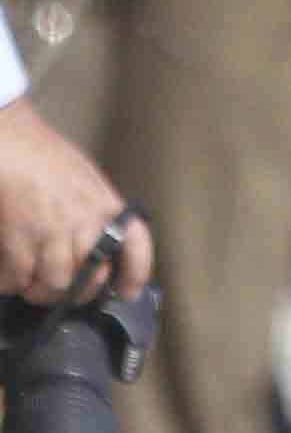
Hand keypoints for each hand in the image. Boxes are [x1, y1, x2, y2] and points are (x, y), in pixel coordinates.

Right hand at [0, 103, 147, 305]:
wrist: (9, 139)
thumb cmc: (43, 155)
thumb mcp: (84, 180)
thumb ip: (94, 213)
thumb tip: (95, 245)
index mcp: (105, 206)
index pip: (136, 247)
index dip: (134, 275)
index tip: (126, 292)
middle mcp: (84, 222)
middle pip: (89, 280)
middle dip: (75, 292)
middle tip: (60, 288)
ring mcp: (51, 232)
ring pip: (54, 285)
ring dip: (39, 290)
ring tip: (30, 281)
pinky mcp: (18, 239)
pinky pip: (17, 279)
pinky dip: (10, 282)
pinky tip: (8, 273)